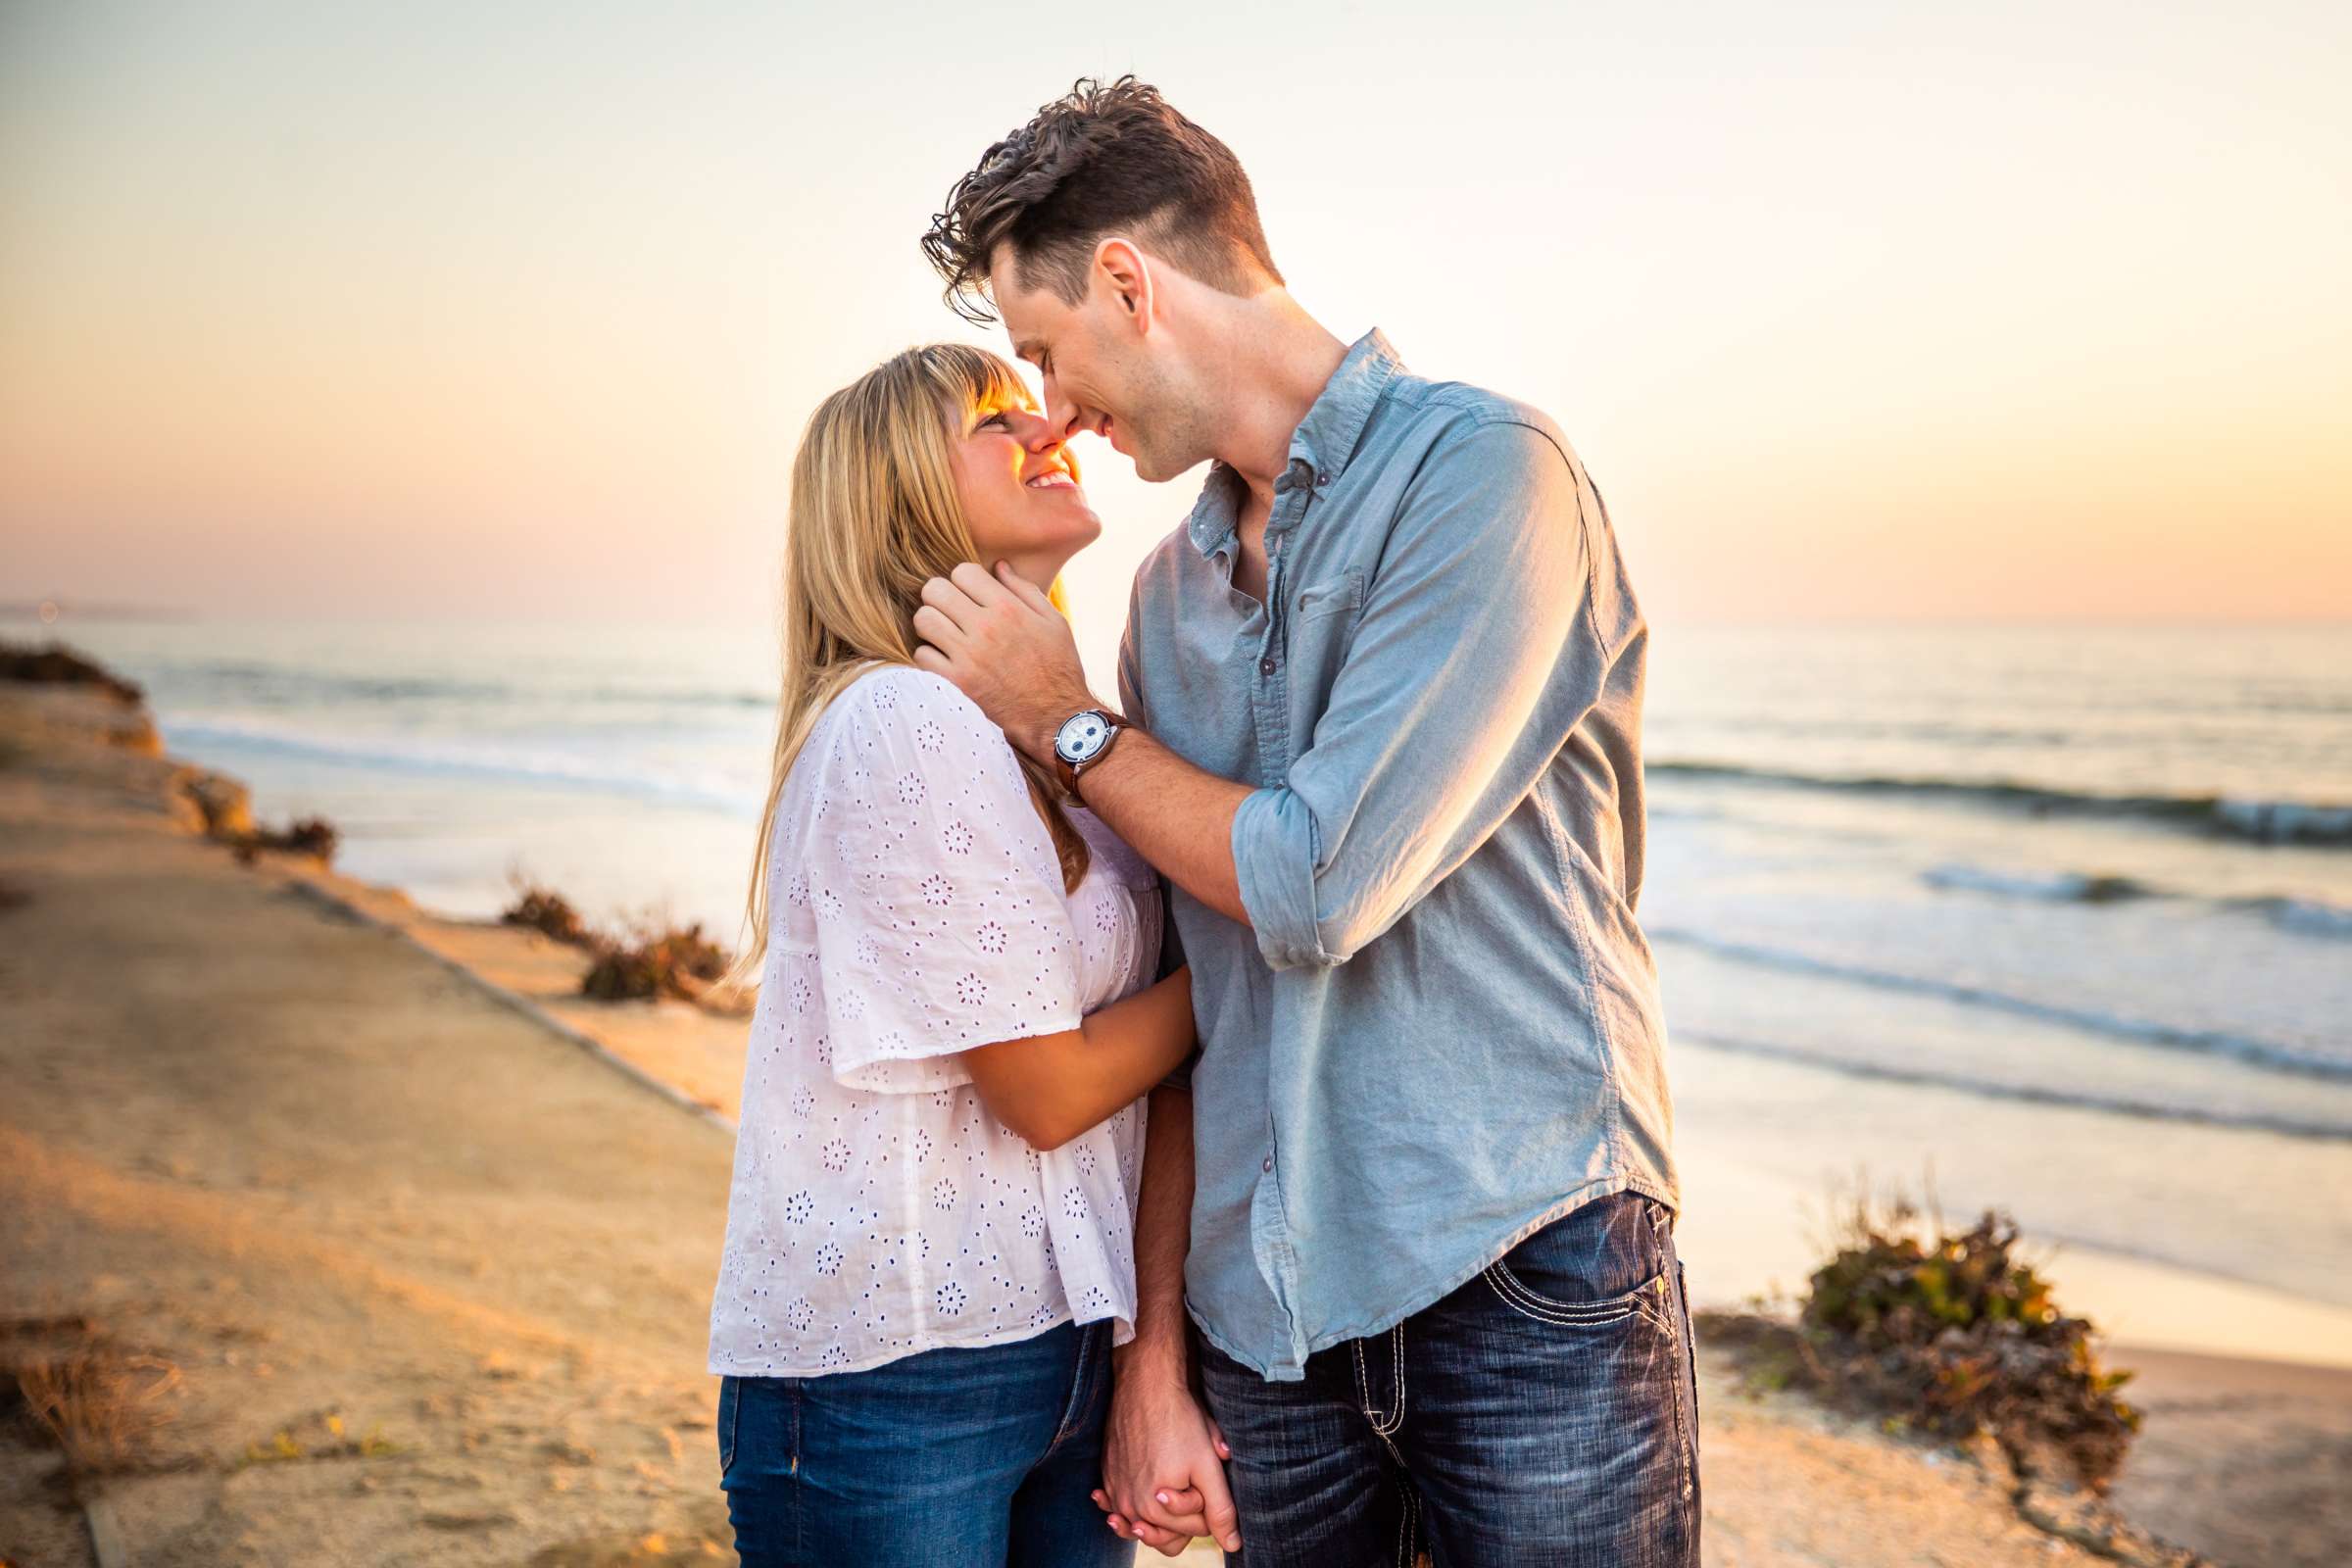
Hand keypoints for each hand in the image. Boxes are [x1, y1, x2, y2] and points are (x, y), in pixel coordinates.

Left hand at [912, 562, 1094, 763]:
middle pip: (934, 590)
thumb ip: (1024, 590)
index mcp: (1008, 608)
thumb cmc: (1058, 668)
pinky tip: (945, 660)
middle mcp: (985, 628)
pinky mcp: (957, 683)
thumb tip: (998, 566)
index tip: (970, 595)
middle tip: (951, 611)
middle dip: (940, 597)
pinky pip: (921, 654)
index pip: (962, 571)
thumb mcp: (1053, 622)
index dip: (964, 580)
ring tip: (945, 635)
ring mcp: (968, 657)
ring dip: (931, 624)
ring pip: (923, 619)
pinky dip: (929, 655)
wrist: (1056, 718)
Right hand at [1090, 1362, 1239, 1555]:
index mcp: (1156, 1509)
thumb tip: (1233, 1545)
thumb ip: (1220, 1509)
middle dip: (1185, 1516)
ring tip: (1166, 1492)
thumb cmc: (1179, 1421)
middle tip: (1190, 1484)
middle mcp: (1130, 1508)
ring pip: (1143, 1525)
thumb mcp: (1207, 1465)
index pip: (1195, 1530)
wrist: (1145, 1385)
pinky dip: (1130, 1505)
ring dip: (1158, 1517)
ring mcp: (1115, 1493)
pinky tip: (1140, 1491)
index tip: (1205, 1478)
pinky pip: (1120, 1506)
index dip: (1209, 1507)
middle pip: (1168, 1534)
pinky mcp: (1107, 1477)